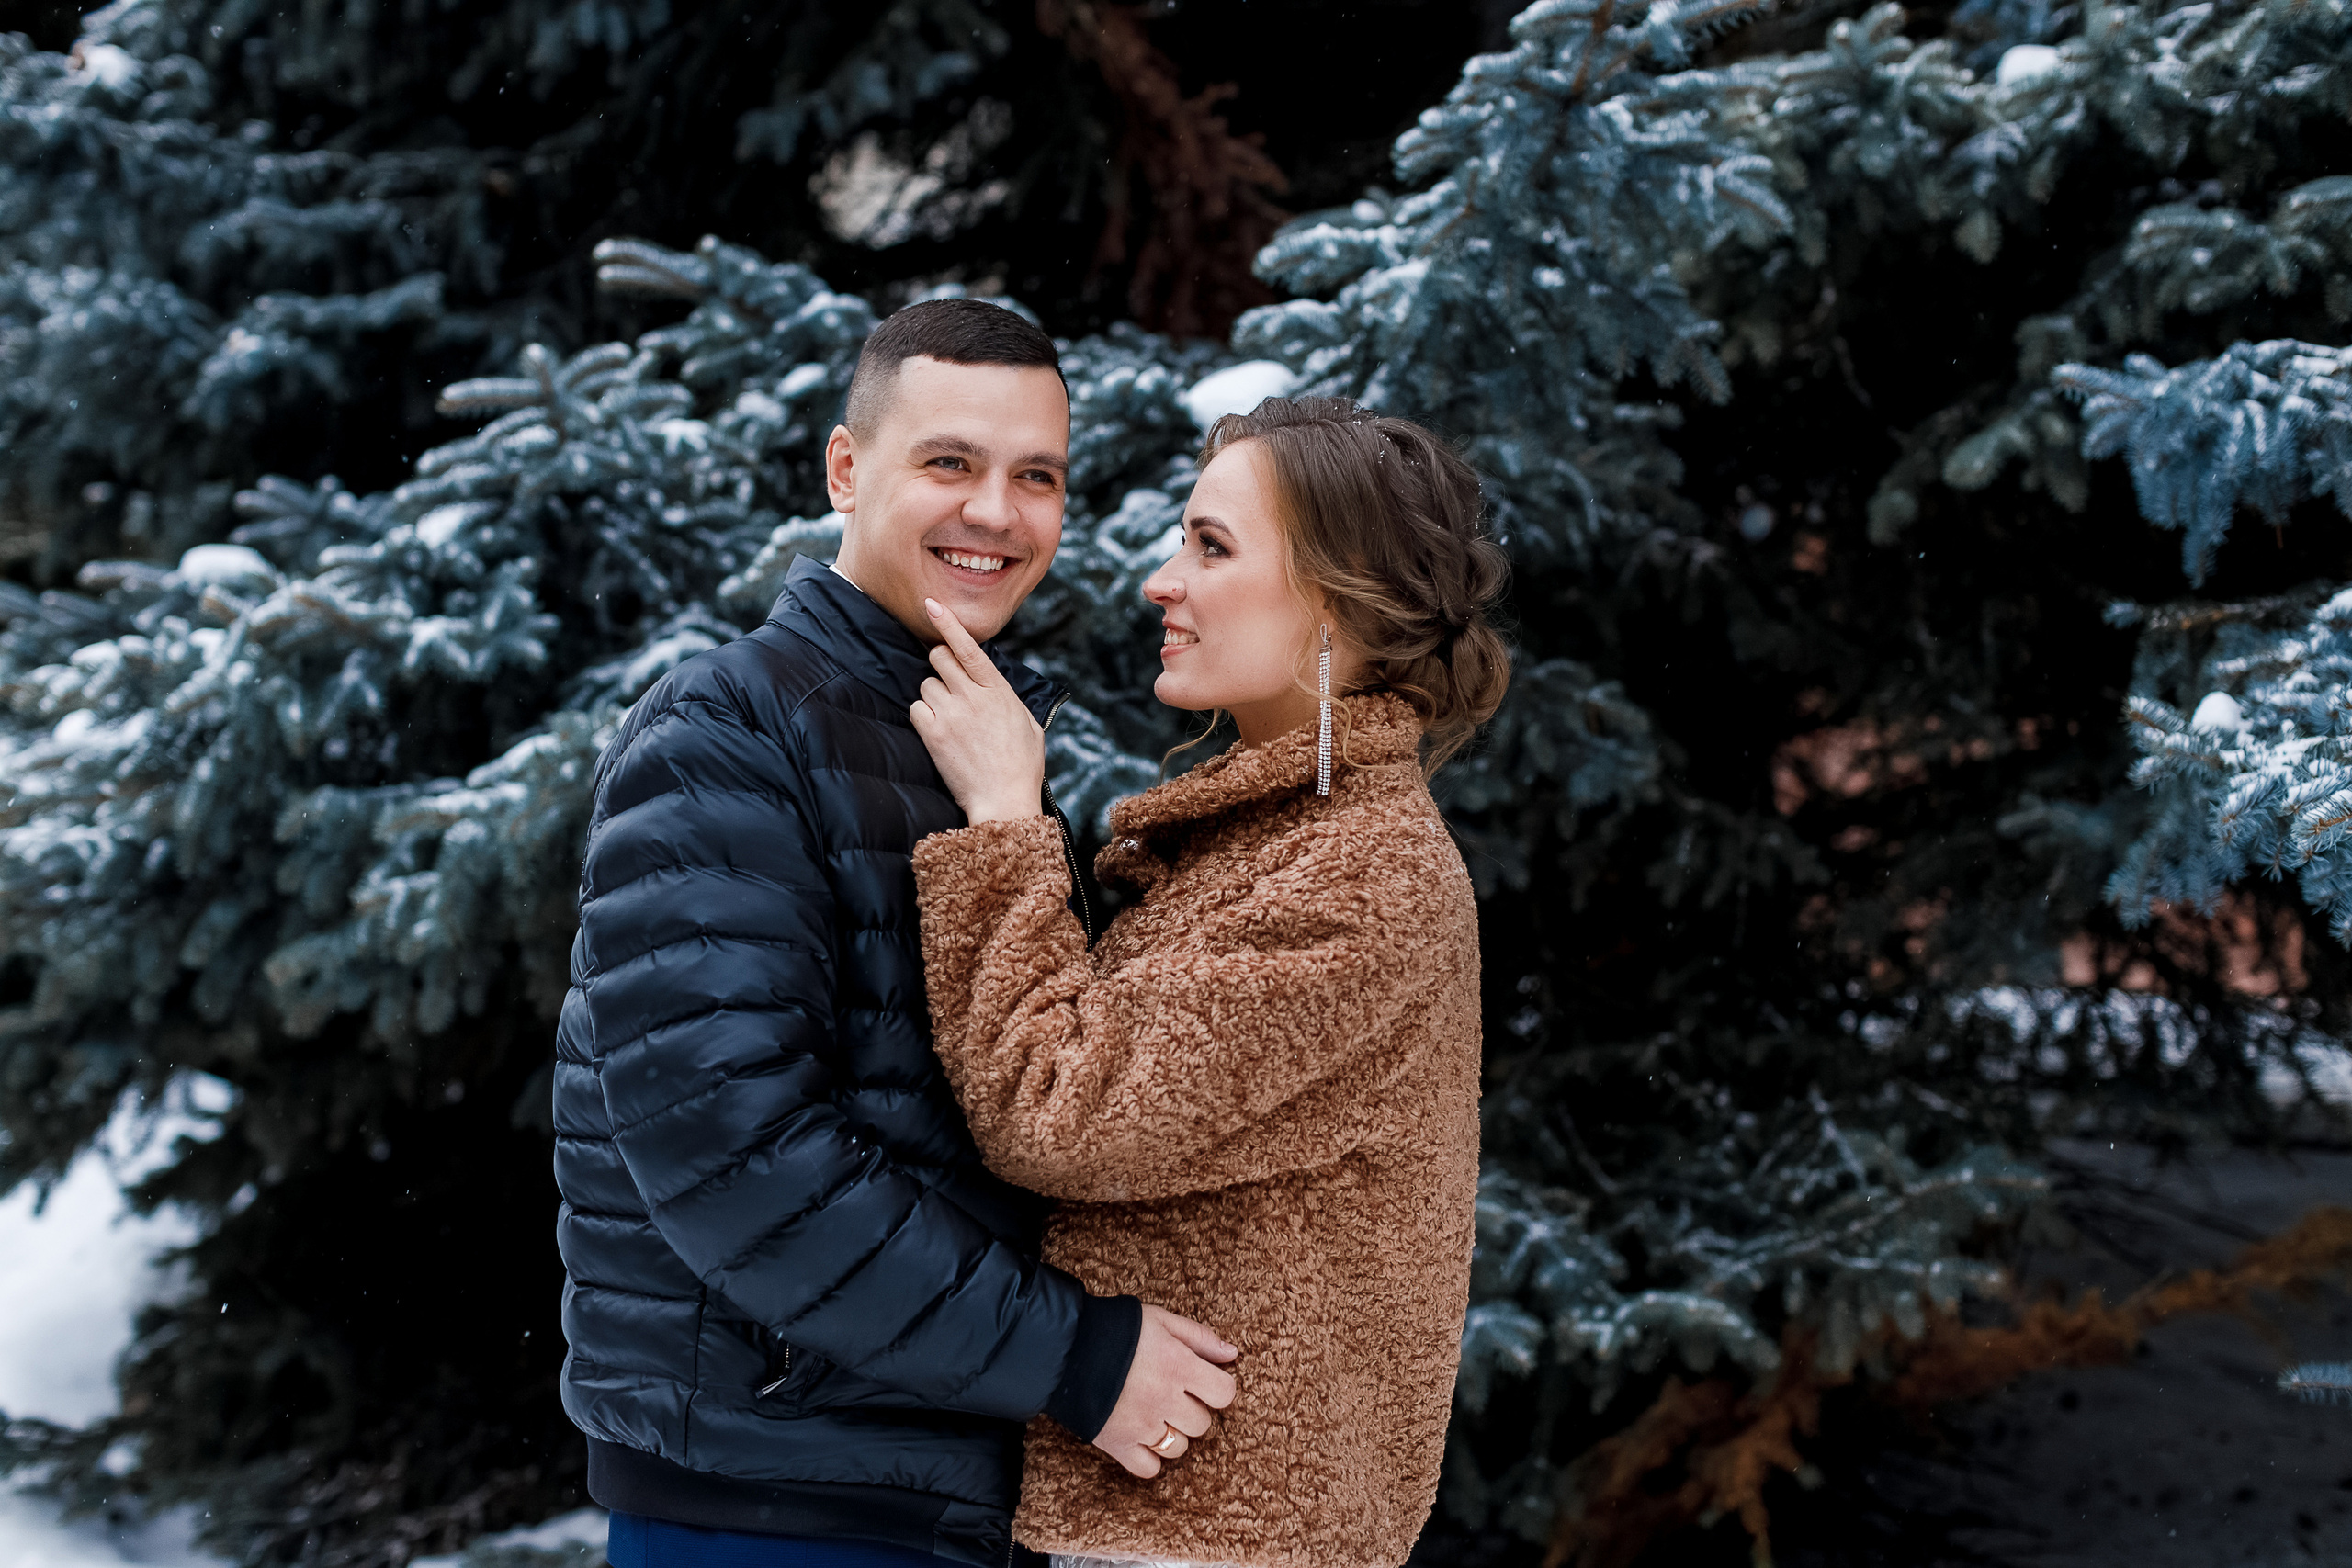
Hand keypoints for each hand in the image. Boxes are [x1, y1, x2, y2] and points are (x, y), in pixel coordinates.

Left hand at [908, 597, 1045, 823]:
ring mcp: (952, 715)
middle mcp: (973, 697)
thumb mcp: (1028, 723)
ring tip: (951, 719)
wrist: (1003, 801)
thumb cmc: (1021, 765)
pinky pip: (916, 709)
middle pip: (938, 658)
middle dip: (939, 664)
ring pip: (925, 684)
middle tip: (949, 683)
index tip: (932, 604)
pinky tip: (939, 731)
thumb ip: (1007, 697)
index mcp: (999, 690)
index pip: (969, 648)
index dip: (949, 623)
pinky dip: (924, 716)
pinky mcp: (934, 734)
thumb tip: (992, 683)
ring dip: (934, 696)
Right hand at [1092, 1305, 1238, 1478]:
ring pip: (1179, 1447)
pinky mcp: (1118, 1445)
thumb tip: (1232, 1354)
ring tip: (1154, 1412)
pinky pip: (1149, 1469)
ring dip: (1173, 1433)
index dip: (1216, 1387)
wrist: (1065, 1348)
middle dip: (1191, 1408)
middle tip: (1170, 1392)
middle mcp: (1165, 1400)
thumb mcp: (1161, 1320)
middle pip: (1202, 1423)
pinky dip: (1149, 1457)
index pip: (1224, 1394)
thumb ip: (1199, 1337)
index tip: (1201, 1381)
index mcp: (1179, 1366)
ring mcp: (1142, 1426)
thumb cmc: (1116, 1329)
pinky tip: (1142, 1436)